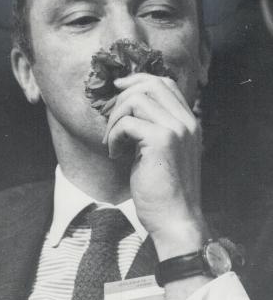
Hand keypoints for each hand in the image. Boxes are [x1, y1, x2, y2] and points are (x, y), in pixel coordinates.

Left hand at [103, 73, 206, 258]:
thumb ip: (154, 127)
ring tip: (112, 142)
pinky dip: (114, 136)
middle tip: (110, 119)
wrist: (174, 219)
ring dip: (115, 118)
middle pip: (151, 84)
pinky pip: (127, 123)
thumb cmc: (163, 189)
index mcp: (189, 122)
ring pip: (136, 99)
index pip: (165, 83)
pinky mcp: (162, 141)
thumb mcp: (163, 152)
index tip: (118, 88)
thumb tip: (127, 105)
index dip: (139, 80)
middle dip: (123, 96)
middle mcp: (186, 121)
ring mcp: (177, 129)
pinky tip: (116, 155)